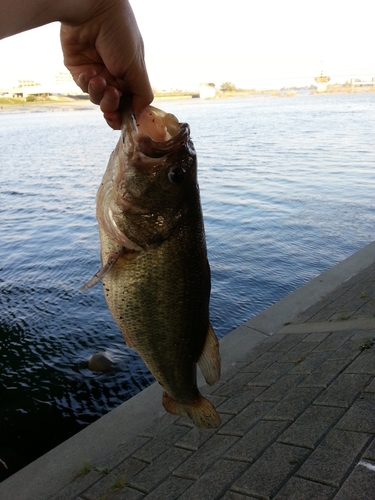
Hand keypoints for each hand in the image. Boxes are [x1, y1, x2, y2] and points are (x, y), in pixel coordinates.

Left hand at [60, 0, 152, 128]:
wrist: (93, 11)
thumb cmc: (120, 35)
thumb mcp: (137, 67)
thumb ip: (142, 94)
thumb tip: (140, 114)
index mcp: (130, 75)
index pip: (130, 103)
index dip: (126, 115)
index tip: (123, 120)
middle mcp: (114, 76)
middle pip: (112, 105)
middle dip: (111, 104)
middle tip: (111, 94)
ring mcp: (96, 74)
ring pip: (97, 99)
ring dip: (98, 92)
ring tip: (99, 78)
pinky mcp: (78, 70)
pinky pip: (83, 87)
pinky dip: (86, 83)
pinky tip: (89, 71)